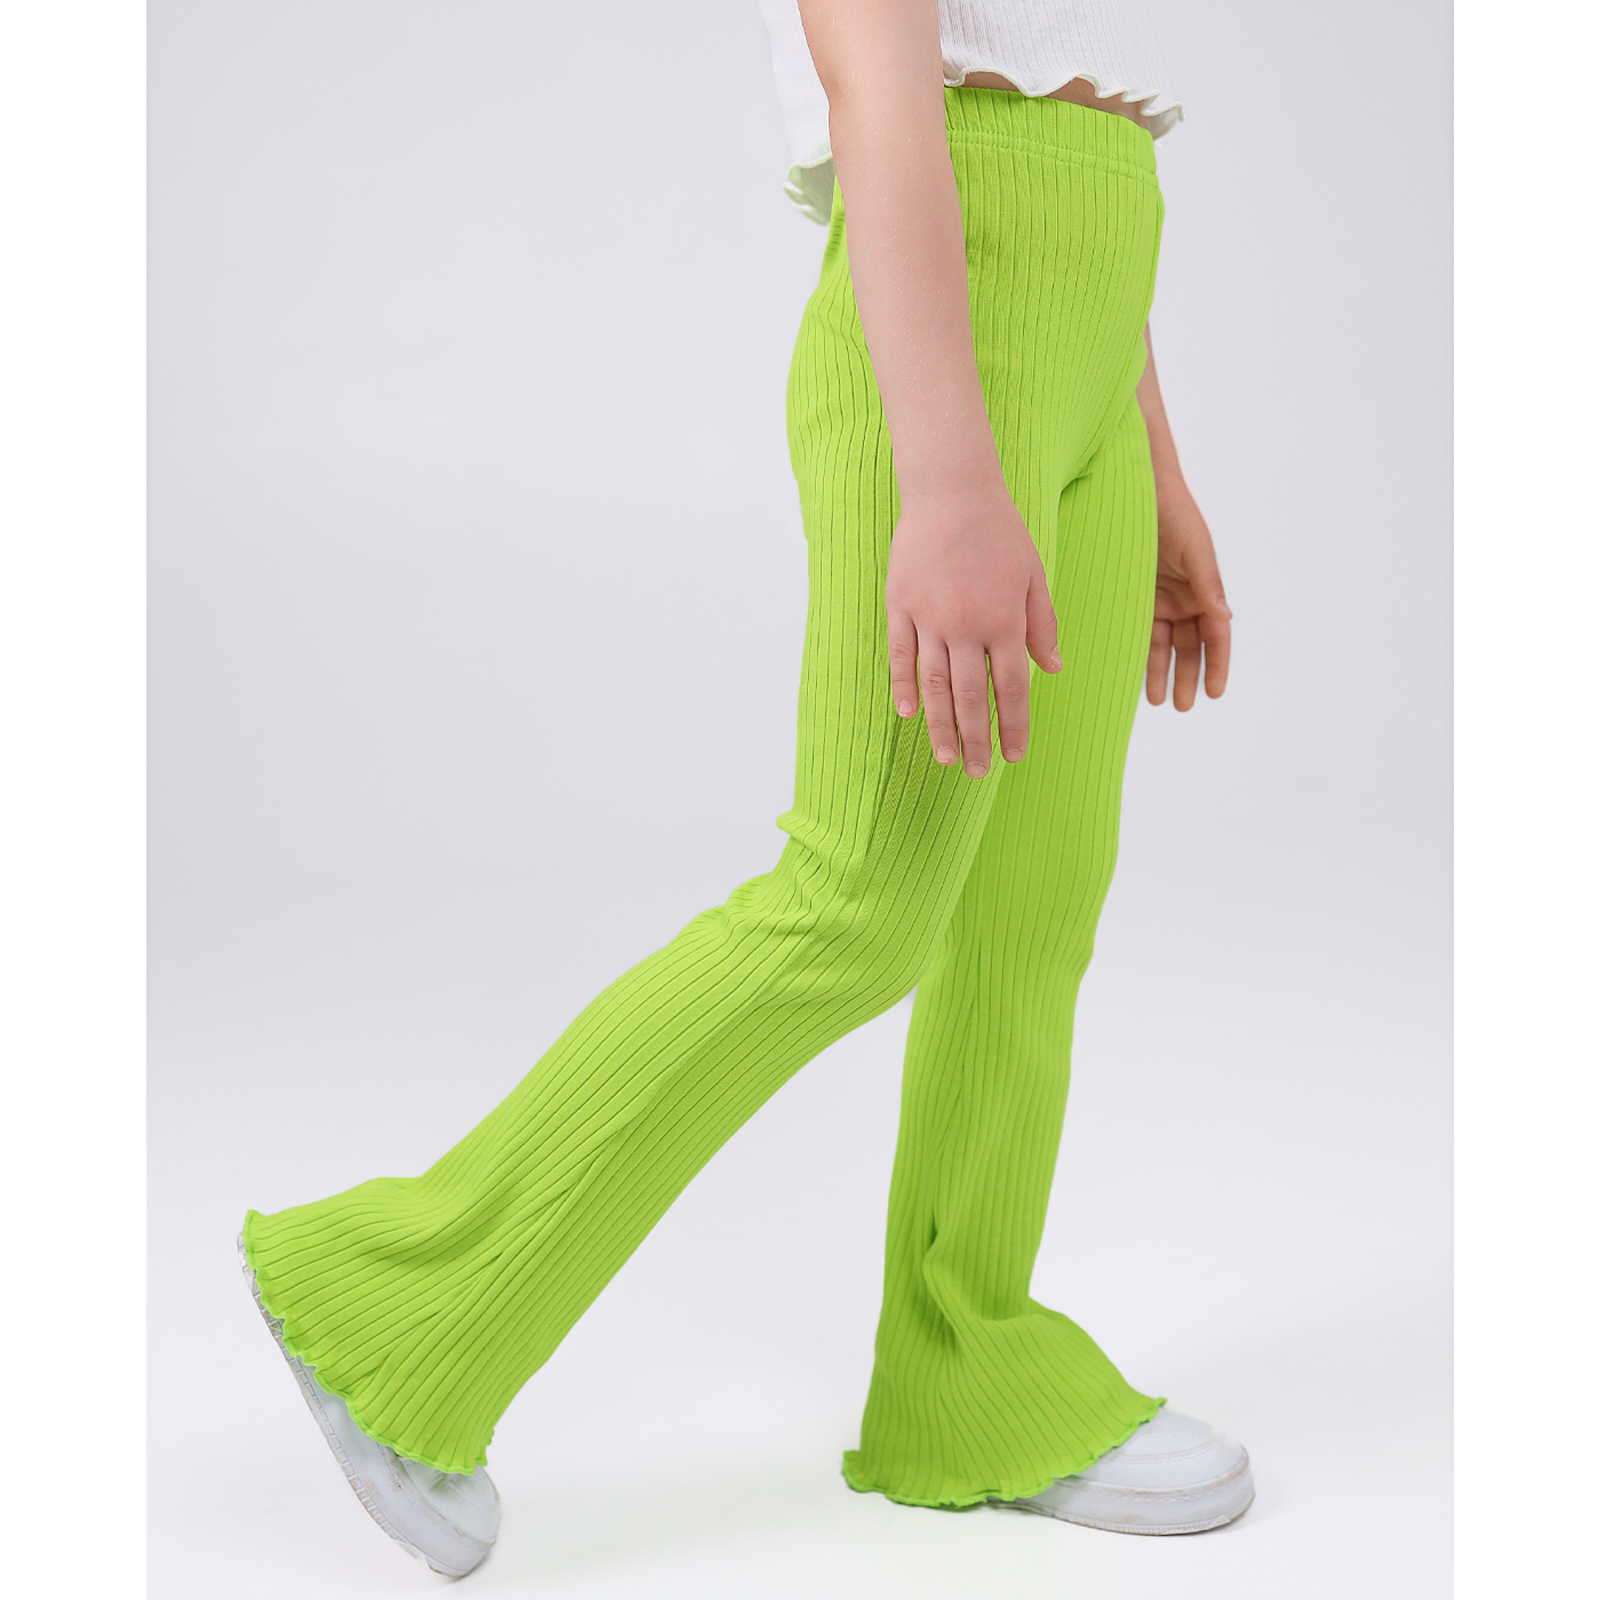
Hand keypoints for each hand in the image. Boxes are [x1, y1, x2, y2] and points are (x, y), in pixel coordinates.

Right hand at [885, 477, 1060, 776]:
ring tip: (945, 758)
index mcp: (1004, 621)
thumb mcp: (1033, 575)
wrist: (952, 490)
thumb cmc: (1000, 531)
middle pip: (971, 697)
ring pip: (934, 685)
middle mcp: (966, 626)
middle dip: (976, 739)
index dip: (1013, 726)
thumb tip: (1053, 670)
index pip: (1012, 688)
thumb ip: (1042, 624)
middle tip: (979, 772)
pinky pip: (900, 656)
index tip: (1013, 755)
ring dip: (940, 726)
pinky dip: (904, 686)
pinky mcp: (900, 605)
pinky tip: (909, 714)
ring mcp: (929, 617)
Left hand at [1147, 477, 1231, 709]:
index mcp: (1205, 590)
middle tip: (1182, 706)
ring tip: (1157, 700)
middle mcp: (1185, 599)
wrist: (1140, 490)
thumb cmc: (1174, 514)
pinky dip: (1138, 651)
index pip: (1215, 636)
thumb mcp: (1195, 550)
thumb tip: (1226, 616)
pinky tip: (1131, 672)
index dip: (1216, 664)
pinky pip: (1137, 630)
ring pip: (1163, 645)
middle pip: (1189, 647)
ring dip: (1161, 671)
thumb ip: (1209, 584)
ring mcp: (1160, 599)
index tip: (1214, 692)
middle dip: (1187, 676)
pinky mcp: (1134, 595)